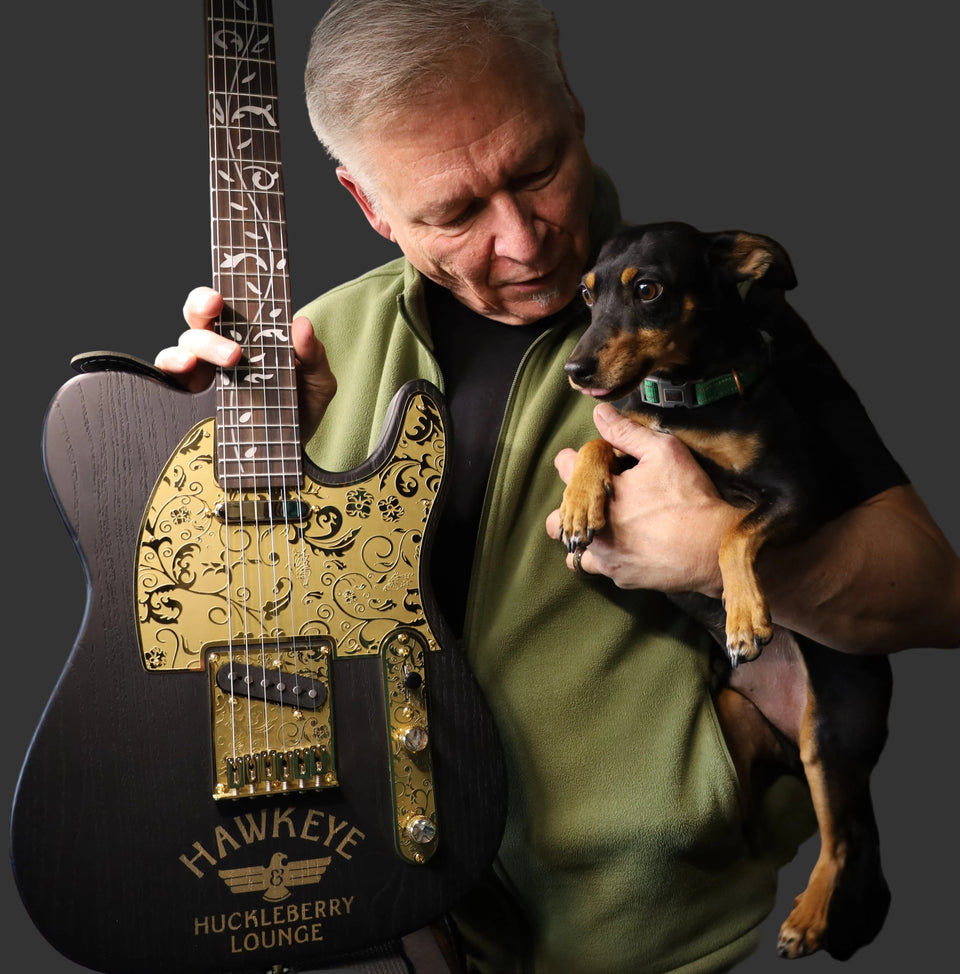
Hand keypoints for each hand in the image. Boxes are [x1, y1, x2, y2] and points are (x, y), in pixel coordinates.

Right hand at [155, 286, 336, 438]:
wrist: (292, 449)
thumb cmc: (302, 406)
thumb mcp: (318, 381)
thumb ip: (313, 354)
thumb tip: (301, 324)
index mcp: (246, 333)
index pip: (223, 303)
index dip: (214, 295)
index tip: (219, 299)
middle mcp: (218, 347)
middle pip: (197, 317)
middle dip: (202, 313)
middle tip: (231, 339)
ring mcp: (202, 372)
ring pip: (183, 345)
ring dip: (199, 347)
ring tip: (228, 361)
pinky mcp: (189, 400)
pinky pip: (169, 380)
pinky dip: (171, 371)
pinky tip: (186, 371)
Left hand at [546, 402, 738, 595]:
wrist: (713, 547)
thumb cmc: (688, 497)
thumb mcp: (662, 452)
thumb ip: (626, 432)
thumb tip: (599, 413)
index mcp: (596, 493)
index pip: (565, 468)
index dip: (575, 461)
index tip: (592, 462)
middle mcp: (592, 527)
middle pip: (557, 518)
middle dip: (570, 506)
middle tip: (596, 498)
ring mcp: (604, 556)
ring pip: (573, 550)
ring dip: (582, 537)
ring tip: (602, 528)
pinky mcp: (619, 576)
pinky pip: (598, 569)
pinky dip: (604, 558)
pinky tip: (623, 546)